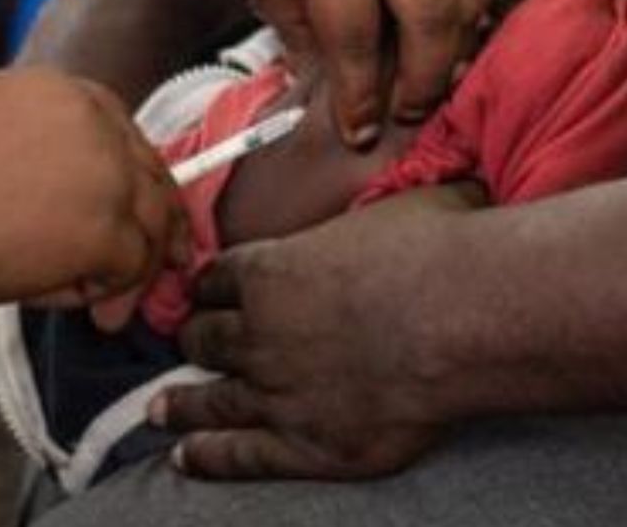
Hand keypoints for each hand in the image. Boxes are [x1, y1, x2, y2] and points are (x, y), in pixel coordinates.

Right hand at [0, 69, 187, 316]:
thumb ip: (27, 139)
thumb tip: (50, 176)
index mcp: (61, 90)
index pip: (121, 133)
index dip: (131, 177)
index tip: (135, 207)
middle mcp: (94, 121)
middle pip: (149, 174)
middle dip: (159, 224)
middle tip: (165, 263)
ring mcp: (107, 172)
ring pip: (149, 224)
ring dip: (133, 271)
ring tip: (111, 309)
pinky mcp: (106, 226)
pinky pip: (131, 267)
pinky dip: (110, 292)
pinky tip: (85, 306)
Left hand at [153, 189, 477, 478]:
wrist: (466, 319)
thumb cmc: (439, 252)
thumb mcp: (400, 202)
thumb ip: (377, 205)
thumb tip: (407, 169)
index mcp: (273, 269)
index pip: (220, 278)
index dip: (213, 285)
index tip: (209, 291)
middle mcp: (260, 333)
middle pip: (206, 337)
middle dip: (195, 338)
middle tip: (186, 343)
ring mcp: (277, 393)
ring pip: (211, 399)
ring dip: (182, 402)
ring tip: (161, 408)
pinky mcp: (304, 445)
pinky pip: (239, 455)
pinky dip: (208, 456)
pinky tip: (188, 457)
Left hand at [156, 0, 495, 146]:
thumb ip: (294, 20)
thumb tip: (327, 77)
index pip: (358, 37)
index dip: (360, 94)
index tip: (360, 133)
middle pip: (432, 11)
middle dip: (424, 73)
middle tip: (408, 109)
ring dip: (464, 26)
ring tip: (441, 63)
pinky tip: (459, 4)